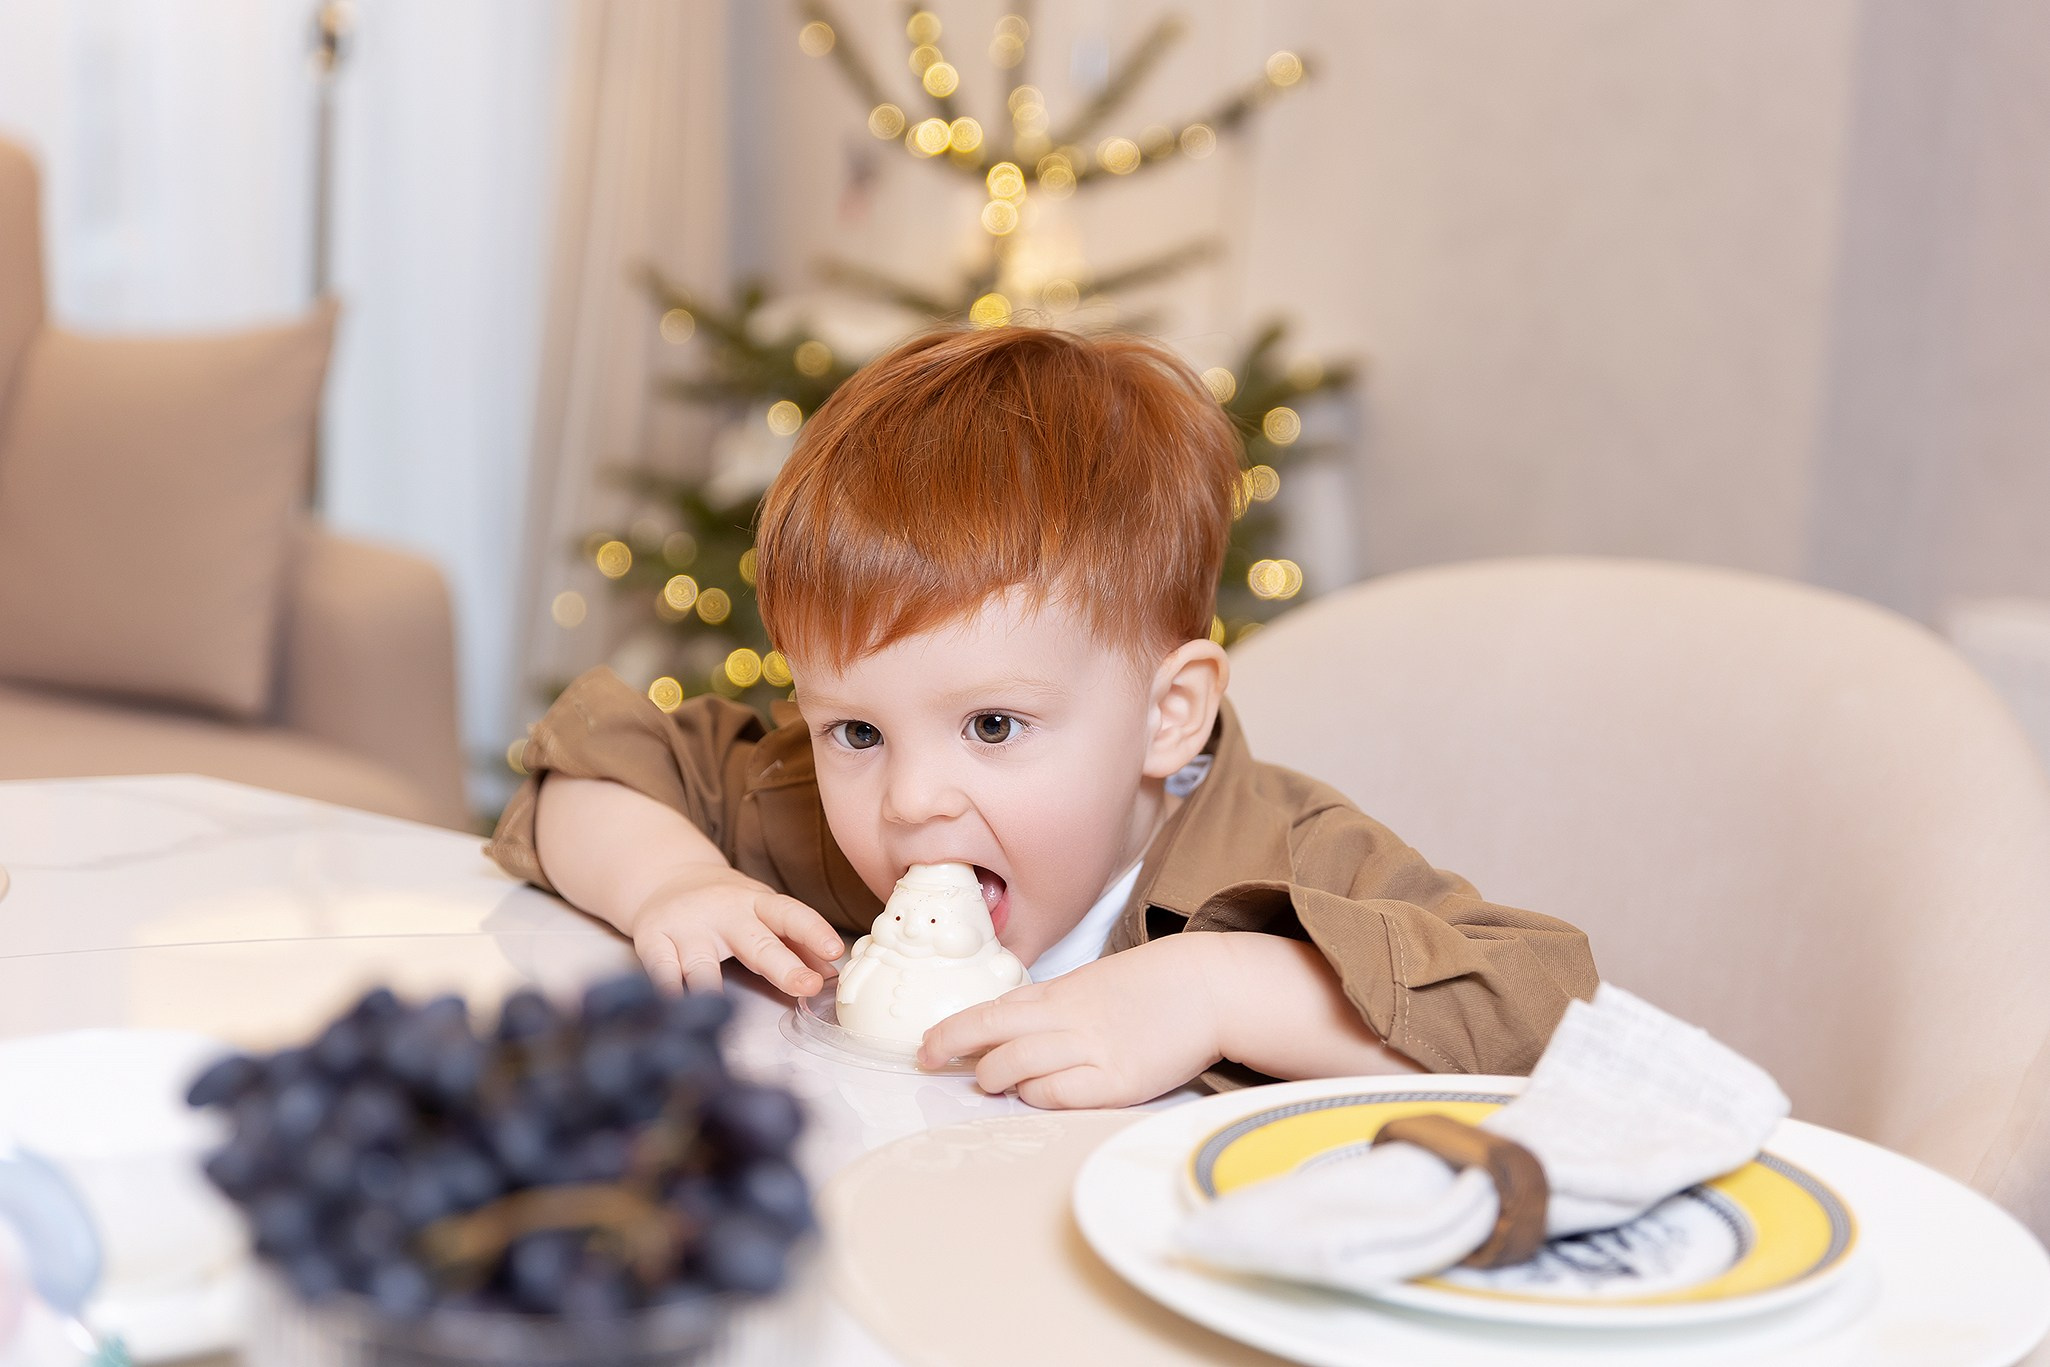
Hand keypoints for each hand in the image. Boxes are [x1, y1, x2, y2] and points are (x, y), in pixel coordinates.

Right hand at [624, 864, 845, 997]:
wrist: (666, 877)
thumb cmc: (728, 907)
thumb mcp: (764, 914)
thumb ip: (797, 944)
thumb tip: (832, 975)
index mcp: (757, 904)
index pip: (790, 914)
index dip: (814, 931)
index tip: (836, 950)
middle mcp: (723, 913)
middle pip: (755, 941)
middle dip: (782, 966)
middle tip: (807, 986)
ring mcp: (686, 926)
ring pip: (701, 962)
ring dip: (712, 986)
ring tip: (725, 1011)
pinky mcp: (653, 940)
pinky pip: (661, 970)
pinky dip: (666, 990)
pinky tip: (673, 1007)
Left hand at [917, 934, 1230, 1107]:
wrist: (1209, 987)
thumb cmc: (1153, 987)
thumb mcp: (1092, 985)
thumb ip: (1052, 1007)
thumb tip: (1010, 1029)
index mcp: (1061, 994)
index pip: (990, 1011)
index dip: (951, 1030)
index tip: (925, 1045)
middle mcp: (1069, 1019)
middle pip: (991, 1034)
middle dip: (951, 1050)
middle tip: (930, 1064)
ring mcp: (1092, 1049)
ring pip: (1017, 1067)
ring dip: (995, 1078)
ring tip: (992, 1082)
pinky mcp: (1117, 1081)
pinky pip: (1059, 1094)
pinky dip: (1039, 1096)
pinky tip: (1039, 1094)